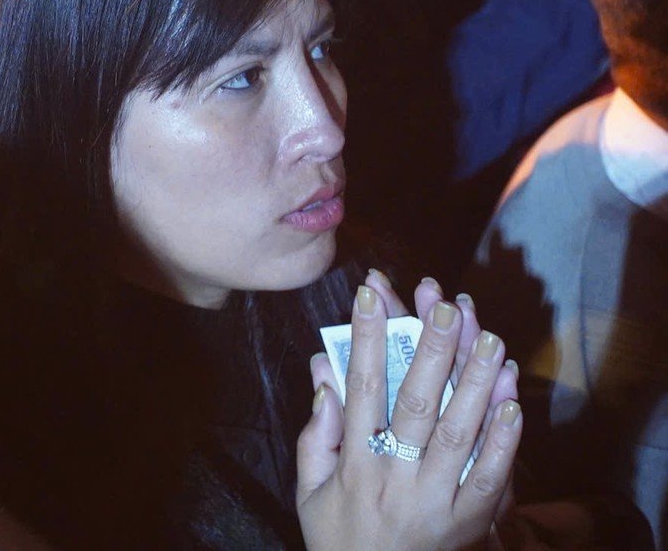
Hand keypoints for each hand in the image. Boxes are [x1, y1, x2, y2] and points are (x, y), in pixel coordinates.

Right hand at [297, 277, 521, 550]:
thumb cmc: (339, 538)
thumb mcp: (309, 490)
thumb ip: (316, 434)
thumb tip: (322, 374)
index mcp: (355, 464)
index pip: (362, 387)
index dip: (367, 337)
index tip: (371, 294)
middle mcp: (396, 477)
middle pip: (417, 403)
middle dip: (432, 350)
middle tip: (446, 307)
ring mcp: (436, 500)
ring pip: (460, 433)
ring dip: (475, 383)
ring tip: (489, 339)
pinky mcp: (469, 521)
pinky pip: (490, 476)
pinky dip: (504, 439)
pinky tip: (511, 402)